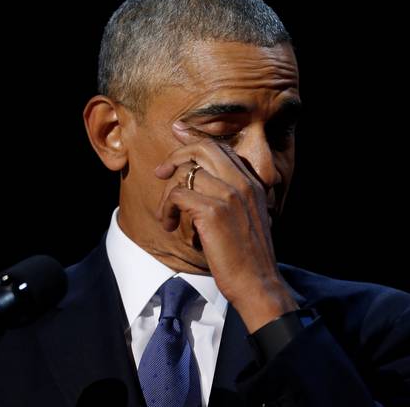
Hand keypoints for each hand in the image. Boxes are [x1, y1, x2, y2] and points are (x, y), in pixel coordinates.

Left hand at [155, 133, 297, 331]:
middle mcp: (243, 183)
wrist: (258, 283)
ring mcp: (229, 195)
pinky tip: (169, 225)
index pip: (221, 148)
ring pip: (186, 173)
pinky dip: (167, 209)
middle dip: (176, 155)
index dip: (195, 139)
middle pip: (204, 148)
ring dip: (168, 195)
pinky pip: (177, 194)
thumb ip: (230, 197)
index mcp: (253, 183)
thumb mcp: (246, 218)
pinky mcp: (213, 212)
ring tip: (169, 216)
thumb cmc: (248, 257)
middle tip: (160, 172)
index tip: (178, 133)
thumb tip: (201, 182)